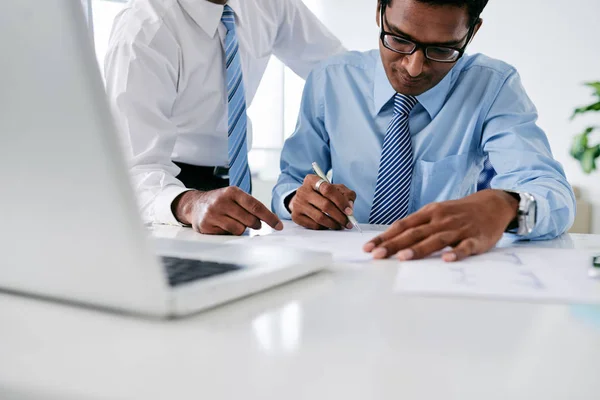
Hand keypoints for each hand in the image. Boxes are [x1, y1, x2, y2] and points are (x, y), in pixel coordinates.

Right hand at [172, 187, 282, 235]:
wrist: (195, 204)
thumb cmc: (221, 202)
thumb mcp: (235, 197)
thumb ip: (250, 206)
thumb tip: (270, 221)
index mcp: (233, 191)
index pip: (256, 206)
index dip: (269, 217)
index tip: (278, 226)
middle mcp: (222, 201)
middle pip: (250, 220)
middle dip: (254, 224)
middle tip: (251, 223)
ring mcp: (213, 213)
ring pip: (240, 229)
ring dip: (241, 229)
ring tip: (233, 222)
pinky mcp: (206, 225)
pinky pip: (227, 234)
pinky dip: (229, 232)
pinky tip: (222, 225)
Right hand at [289, 174, 356, 229]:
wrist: (303, 200)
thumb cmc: (322, 194)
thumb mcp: (335, 188)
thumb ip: (346, 194)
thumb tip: (350, 206)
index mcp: (312, 180)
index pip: (328, 189)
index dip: (340, 201)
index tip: (349, 211)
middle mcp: (303, 190)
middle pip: (325, 205)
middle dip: (340, 216)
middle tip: (348, 222)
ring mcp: (298, 204)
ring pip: (320, 217)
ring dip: (333, 224)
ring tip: (340, 225)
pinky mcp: (295, 216)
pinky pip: (314, 225)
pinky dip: (324, 227)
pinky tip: (329, 225)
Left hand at [363, 189, 518, 261]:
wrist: (492, 204)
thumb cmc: (458, 212)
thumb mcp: (436, 213)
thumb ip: (417, 225)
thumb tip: (392, 238)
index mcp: (429, 213)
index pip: (402, 226)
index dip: (385, 237)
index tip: (368, 247)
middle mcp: (440, 220)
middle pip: (414, 233)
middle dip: (394, 244)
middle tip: (377, 255)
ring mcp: (458, 229)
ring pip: (435, 240)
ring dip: (419, 249)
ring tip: (402, 258)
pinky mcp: (476, 239)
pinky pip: (465, 247)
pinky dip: (456, 253)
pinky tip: (447, 260)